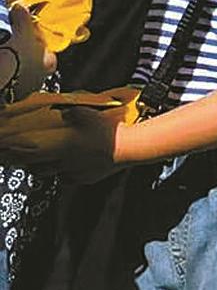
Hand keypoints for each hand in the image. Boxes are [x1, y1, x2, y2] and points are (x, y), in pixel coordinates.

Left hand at [5, 103, 119, 181]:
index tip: (16, 153)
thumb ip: (72, 112)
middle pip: (40, 169)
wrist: (127, 148)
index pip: (34, 155)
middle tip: (31, 159)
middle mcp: (65, 162)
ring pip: (53, 176)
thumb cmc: (108, 132)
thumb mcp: (89, 114)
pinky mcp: (85, 178)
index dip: (23, 155)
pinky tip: (70, 168)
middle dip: (33, 165)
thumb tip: (63, 110)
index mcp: (63, 146)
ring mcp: (74, 172)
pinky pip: (69, 179)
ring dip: (48, 170)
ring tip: (49, 164)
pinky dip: (66, 175)